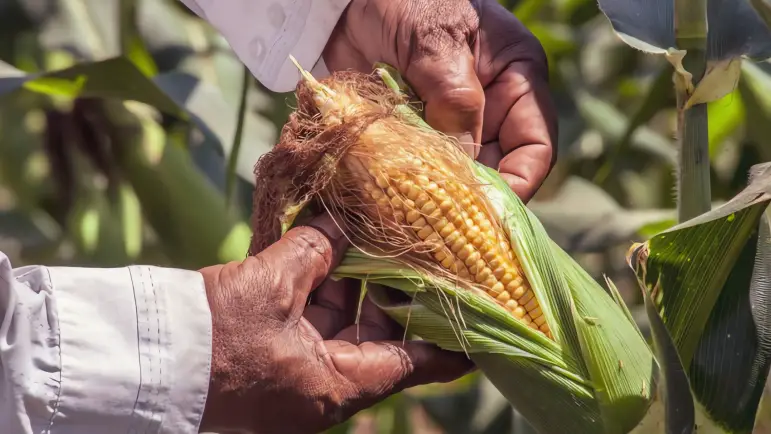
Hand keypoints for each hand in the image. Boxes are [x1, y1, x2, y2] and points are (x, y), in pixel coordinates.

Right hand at [198, 214, 472, 433]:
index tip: (484, 320)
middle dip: (394, 290)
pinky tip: (328, 247)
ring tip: (374, 235)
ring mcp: (297, 370)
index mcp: (339, 383)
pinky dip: (320, 286)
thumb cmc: (214, 337)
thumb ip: (314, 251)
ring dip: (354, 281)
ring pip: (343, 322)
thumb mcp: (271, 287)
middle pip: (380, 335)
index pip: (417, 363)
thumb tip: (340, 222)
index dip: (452, 341)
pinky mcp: (272, 353)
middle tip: (420, 249)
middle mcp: (325, 384)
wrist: (144, 362)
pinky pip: (310, 319)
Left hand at [323, 0, 556, 201]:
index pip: (536, 146)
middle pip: (497, 169)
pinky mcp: (414, 133)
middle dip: (474, 199)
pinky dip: (408, 187)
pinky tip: (392, 201)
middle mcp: (490, 108)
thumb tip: (463, 165)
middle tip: (445, 228)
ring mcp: (450, 123)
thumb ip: (455, 100)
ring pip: (457, 176)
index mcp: (516, 80)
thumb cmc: (406, 0)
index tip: (489, 212)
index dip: (519, 183)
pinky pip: (420, 170)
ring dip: (438, 198)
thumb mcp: (436, 42)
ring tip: (416, 218)